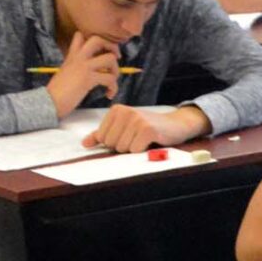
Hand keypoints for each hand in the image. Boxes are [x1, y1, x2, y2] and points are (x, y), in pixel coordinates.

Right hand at [47, 32, 124, 114]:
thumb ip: (76, 66)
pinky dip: (114, 88)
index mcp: (72, 56)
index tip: (102, 50)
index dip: (95, 41)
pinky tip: (109, 94)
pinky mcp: (89, 78)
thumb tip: (92, 69)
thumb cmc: (57, 92)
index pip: (80, 36)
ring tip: (112, 80)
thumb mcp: (65, 72)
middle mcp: (78, 58)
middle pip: (98, 39)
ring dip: (116, 70)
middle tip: (115, 58)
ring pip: (110, 58)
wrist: (49, 101)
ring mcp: (84, 67)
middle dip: (112, 47)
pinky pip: (110, 78)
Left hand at [83, 104, 204, 153]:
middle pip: (111, 144)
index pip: (102, 138)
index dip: (115, 142)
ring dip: (134, 149)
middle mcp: (125, 112)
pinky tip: (151, 141)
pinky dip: (143, 150)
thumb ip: (103, 134)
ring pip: (122, 148)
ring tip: (144, 139)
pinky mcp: (148, 129)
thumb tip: (85, 144)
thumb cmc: (149, 127)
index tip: (129, 135)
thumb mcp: (124, 128)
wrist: (176, 124)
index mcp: (116, 110)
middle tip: (138, 138)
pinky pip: (135, 150)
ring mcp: (137, 120)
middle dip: (124, 146)